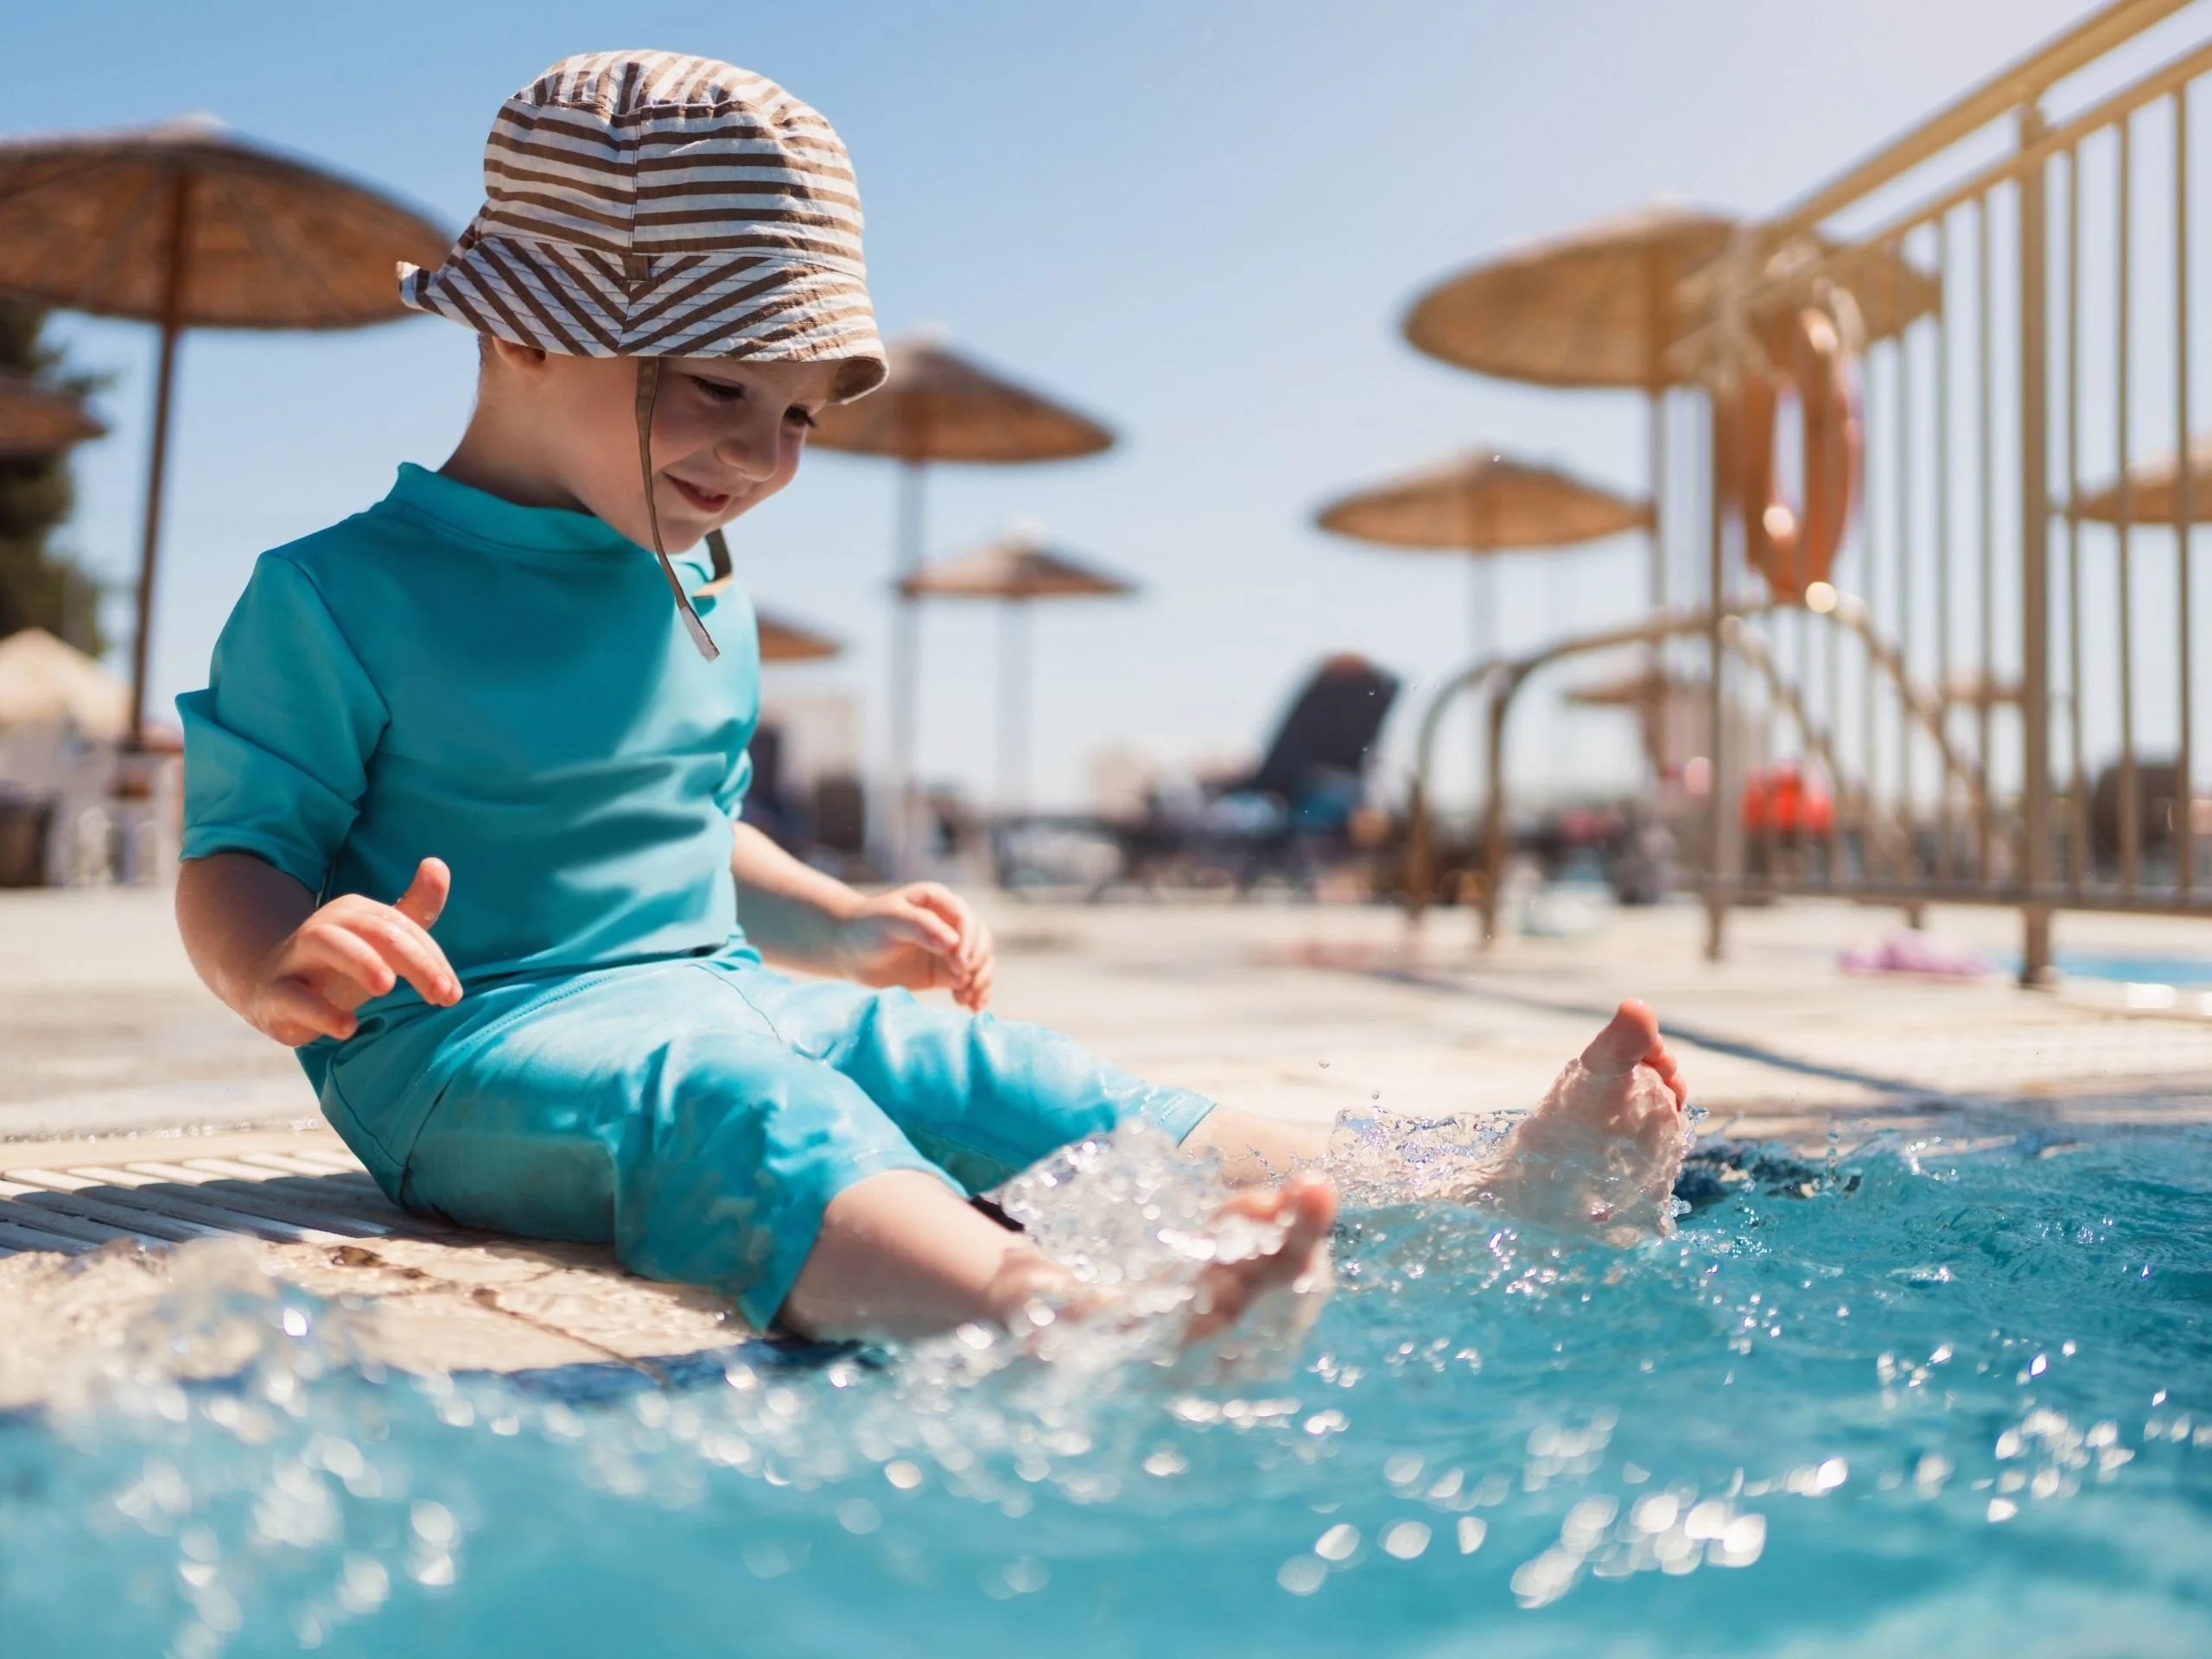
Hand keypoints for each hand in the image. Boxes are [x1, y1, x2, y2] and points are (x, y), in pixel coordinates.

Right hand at [244, 858, 460, 1045]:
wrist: (269, 986)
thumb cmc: (341, 964)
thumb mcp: (380, 938)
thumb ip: (415, 907)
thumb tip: (437, 864)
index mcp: (354, 911)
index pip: (403, 928)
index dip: (433, 960)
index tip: (454, 993)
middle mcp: (326, 926)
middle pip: (374, 930)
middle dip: (413, 961)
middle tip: (441, 994)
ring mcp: (296, 957)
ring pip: (327, 944)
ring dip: (361, 961)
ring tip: (387, 987)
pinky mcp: (275, 994)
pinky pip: (293, 998)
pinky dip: (320, 1012)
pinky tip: (348, 1027)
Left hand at [834, 882, 993, 1010]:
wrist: (847, 949)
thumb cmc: (865, 927)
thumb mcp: (889, 921)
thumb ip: (921, 927)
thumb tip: (952, 942)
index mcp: (938, 901)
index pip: (967, 920)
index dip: (968, 942)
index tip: (959, 964)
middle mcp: (949, 922)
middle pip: (981, 940)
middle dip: (977, 962)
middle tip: (962, 982)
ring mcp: (949, 948)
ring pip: (980, 961)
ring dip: (980, 980)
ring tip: (965, 999)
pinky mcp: (945, 971)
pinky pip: (969, 981)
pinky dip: (975, 993)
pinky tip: (971, 1007)